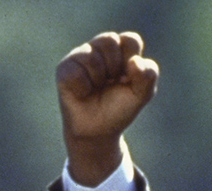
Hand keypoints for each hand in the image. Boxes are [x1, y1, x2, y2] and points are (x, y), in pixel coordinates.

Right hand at [55, 31, 157, 185]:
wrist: (99, 130)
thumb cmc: (120, 107)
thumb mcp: (141, 94)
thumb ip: (148, 76)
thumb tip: (135, 61)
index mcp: (121, 51)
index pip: (131, 40)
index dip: (133, 60)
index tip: (129, 78)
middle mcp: (98, 48)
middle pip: (109, 41)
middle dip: (115, 68)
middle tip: (111, 83)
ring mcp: (80, 56)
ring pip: (92, 58)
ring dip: (99, 80)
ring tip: (96, 88)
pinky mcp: (64, 68)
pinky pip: (77, 73)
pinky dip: (84, 88)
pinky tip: (83, 93)